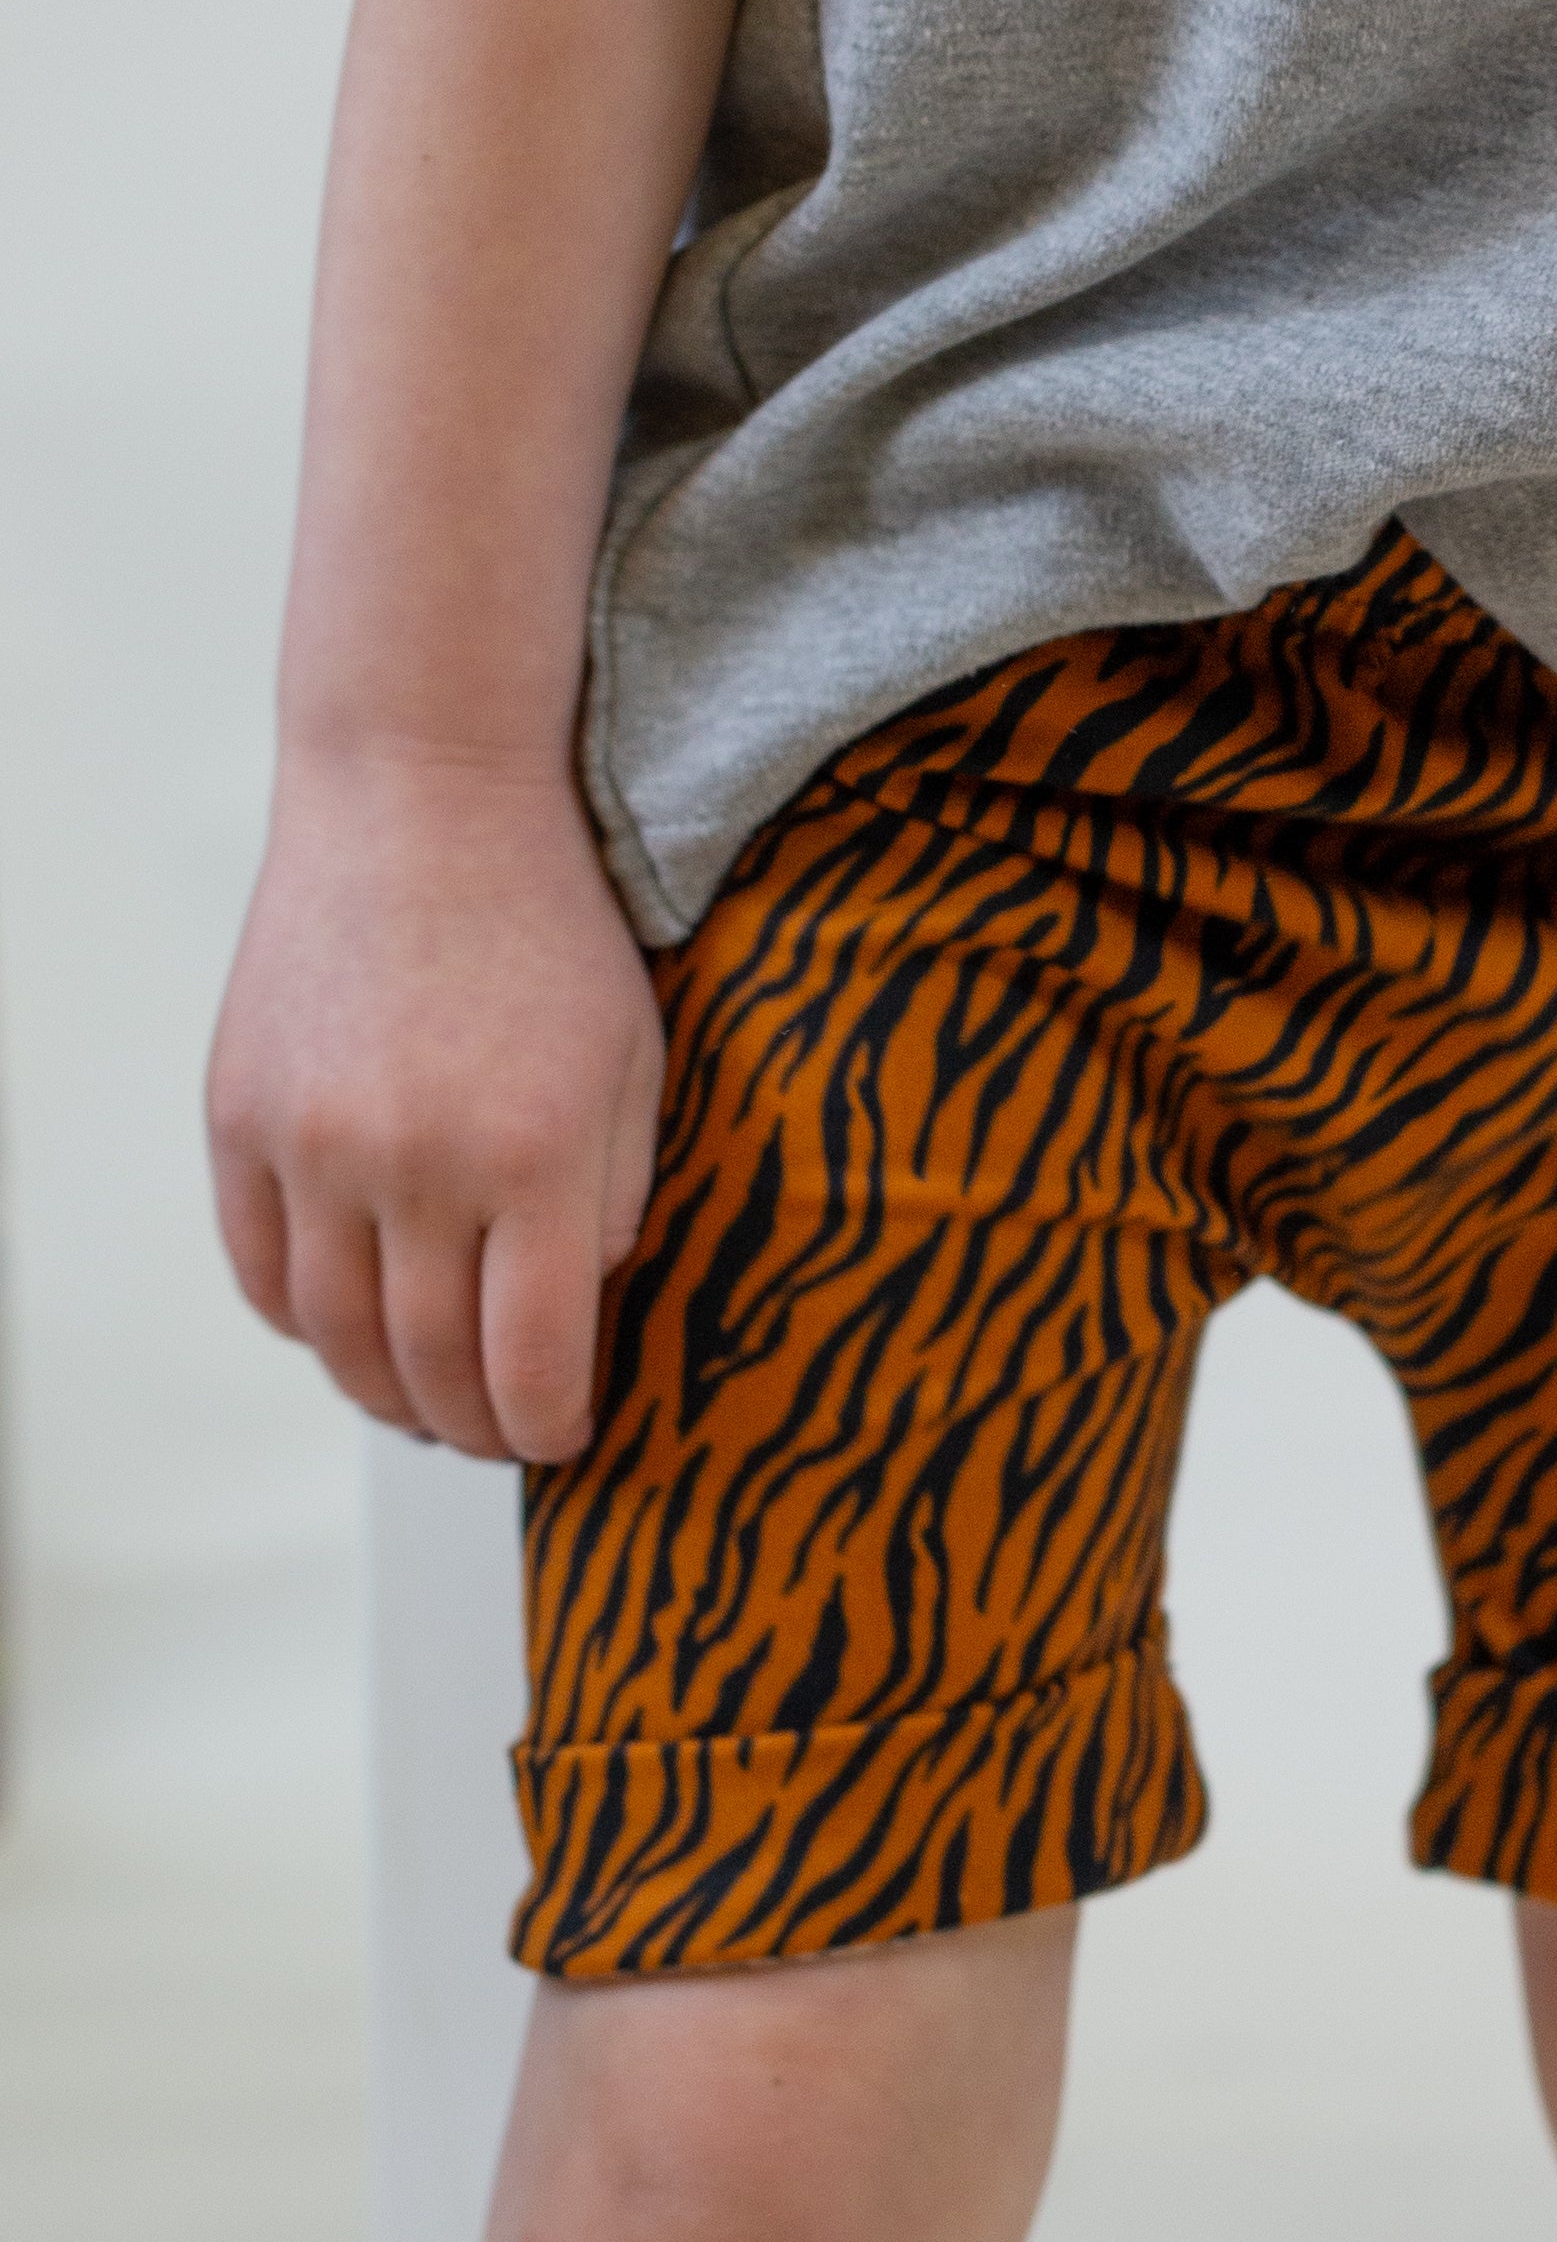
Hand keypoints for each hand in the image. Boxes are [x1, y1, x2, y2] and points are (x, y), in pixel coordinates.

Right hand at [206, 749, 664, 1460]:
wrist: (423, 800)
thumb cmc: (554, 930)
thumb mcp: (633, 1062)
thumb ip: (617, 1195)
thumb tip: (577, 1312)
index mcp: (532, 1155)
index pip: (531, 1356)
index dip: (549, 1423)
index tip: (566, 1441)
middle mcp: (412, 1163)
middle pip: (428, 1364)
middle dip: (471, 1426)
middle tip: (497, 1441)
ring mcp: (311, 1144)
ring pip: (334, 1336)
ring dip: (381, 1394)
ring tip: (424, 1408)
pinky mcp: (239, 1116)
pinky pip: (261, 1268)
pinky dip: (303, 1323)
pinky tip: (346, 1333)